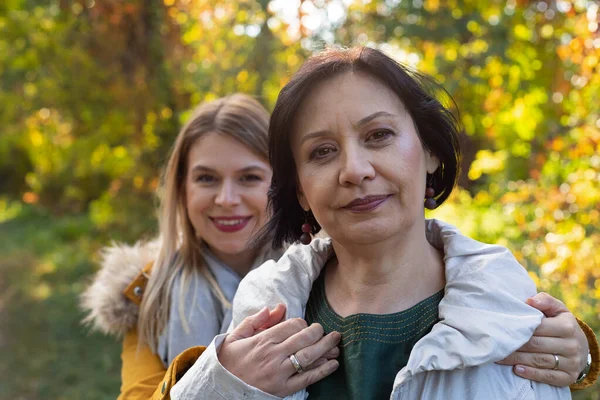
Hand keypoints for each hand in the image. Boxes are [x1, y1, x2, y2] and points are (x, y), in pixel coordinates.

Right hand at [218, 304, 340, 396]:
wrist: (220, 390)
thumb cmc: (228, 362)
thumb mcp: (235, 337)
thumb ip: (255, 321)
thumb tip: (275, 308)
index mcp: (261, 340)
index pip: (292, 326)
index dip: (303, 323)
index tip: (305, 325)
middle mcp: (272, 355)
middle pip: (304, 339)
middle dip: (319, 332)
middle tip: (326, 330)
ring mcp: (279, 373)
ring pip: (309, 357)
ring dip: (326, 348)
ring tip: (336, 342)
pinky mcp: (283, 389)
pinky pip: (307, 378)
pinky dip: (323, 370)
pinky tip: (333, 363)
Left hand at [496, 292, 587, 385]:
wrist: (581, 346)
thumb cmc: (561, 323)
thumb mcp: (557, 309)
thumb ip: (545, 301)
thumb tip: (529, 301)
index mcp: (567, 326)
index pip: (538, 328)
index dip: (519, 328)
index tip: (501, 328)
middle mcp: (571, 345)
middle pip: (536, 345)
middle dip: (514, 345)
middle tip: (495, 344)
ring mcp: (571, 363)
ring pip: (540, 361)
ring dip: (517, 360)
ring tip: (498, 357)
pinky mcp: (569, 377)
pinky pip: (548, 377)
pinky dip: (531, 374)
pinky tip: (517, 370)